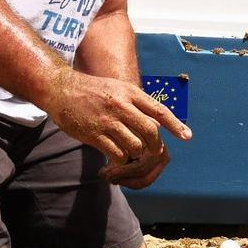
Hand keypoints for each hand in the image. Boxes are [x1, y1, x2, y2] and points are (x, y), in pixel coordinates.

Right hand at [43, 69, 191, 187]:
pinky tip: (117, 157)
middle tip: (155, 150)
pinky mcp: (94, 135)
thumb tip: (157, 121)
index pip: (159, 110)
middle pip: (150, 131)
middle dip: (156, 145)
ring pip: (135, 145)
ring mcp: (108, 121)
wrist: (61, 89)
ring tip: (131, 152)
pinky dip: (121, 159)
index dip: (175, 125)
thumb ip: (137, 103)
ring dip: (137, 153)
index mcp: (130, 93)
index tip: (187, 136)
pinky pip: (117, 154)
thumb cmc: (93, 90)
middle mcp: (121, 106)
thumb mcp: (119, 88)